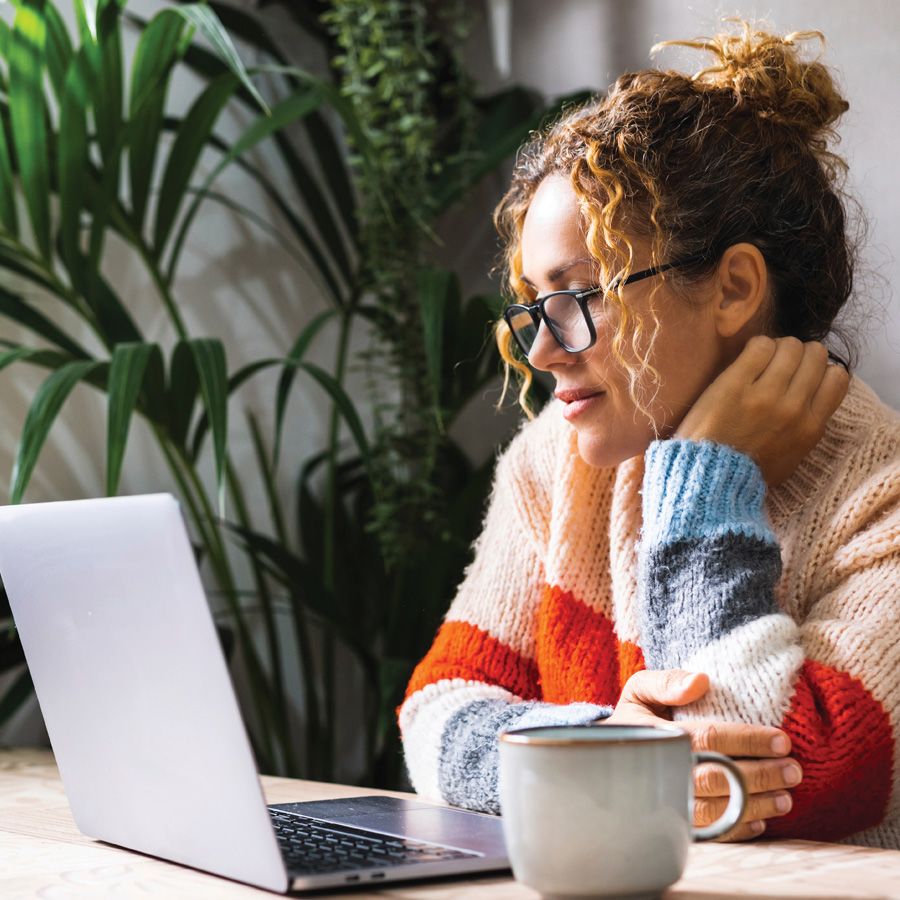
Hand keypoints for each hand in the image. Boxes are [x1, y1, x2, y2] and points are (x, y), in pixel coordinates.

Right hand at [604, 669, 802, 841]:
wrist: (608, 753)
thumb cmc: (634, 717)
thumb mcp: (640, 689)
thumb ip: (666, 681)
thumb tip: (701, 681)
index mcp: (658, 736)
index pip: (709, 739)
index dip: (747, 740)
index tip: (782, 740)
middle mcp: (663, 772)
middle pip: (719, 779)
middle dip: (760, 776)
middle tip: (793, 771)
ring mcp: (667, 802)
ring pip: (718, 811)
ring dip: (755, 806)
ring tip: (786, 798)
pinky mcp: (672, 822)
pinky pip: (709, 833)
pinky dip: (737, 830)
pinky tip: (761, 821)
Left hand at [674, 336, 849, 485]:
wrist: (709, 479)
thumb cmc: (747, 471)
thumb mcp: (792, 456)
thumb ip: (806, 426)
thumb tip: (813, 396)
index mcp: (811, 427)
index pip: (837, 378)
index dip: (820, 370)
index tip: (802, 375)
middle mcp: (794, 408)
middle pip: (815, 355)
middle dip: (799, 354)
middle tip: (779, 364)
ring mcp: (765, 394)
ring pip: (789, 346)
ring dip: (777, 348)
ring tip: (760, 361)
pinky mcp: (735, 384)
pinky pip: (759, 346)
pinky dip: (757, 346)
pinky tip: (746, 359)